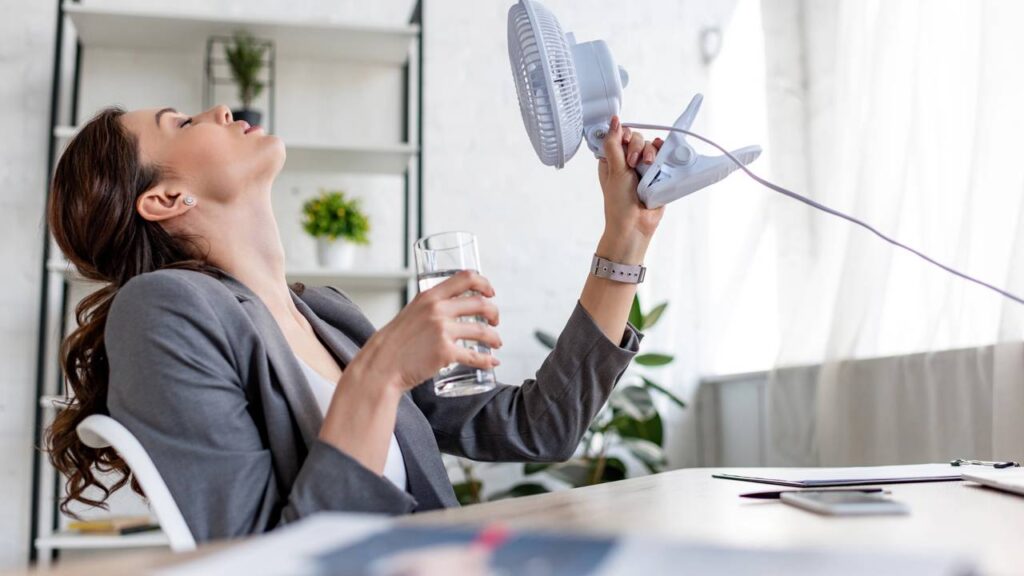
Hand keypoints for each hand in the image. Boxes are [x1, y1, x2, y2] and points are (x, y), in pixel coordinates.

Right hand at [356, 270, 501, 391]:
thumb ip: (431, 307)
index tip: (490, 293)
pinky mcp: (445, 352)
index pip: (466, 278)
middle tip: (495, 321)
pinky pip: (475, 356)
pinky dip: (487, 360)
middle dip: (494, 313)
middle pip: (480, 304)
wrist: (382, 364)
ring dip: (495, 337)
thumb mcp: (412, 312)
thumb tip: (453, 308)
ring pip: (482, 331)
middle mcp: (438, 310)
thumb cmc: (396, 341)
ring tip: (496, 343)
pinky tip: (491, 361)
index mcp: (430, 296)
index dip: (484, 284)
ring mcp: (442, 331)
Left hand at [597, 115, 665, 262]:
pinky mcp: (658, 174)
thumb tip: (613, 121)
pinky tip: (660, 162)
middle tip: (633, 163)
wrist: (635, 224)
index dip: (622, 135)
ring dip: (650, 152)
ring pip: (651, 146)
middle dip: (636, 146)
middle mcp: (628, 162)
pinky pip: (664, 157)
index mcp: (612, 160)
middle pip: (637, 138)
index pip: (619, 135)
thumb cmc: (619, 202)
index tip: (623, 142)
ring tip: (649, 165)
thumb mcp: (613, 170)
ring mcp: (643, 168)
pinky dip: (663, 157)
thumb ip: (613, 144)